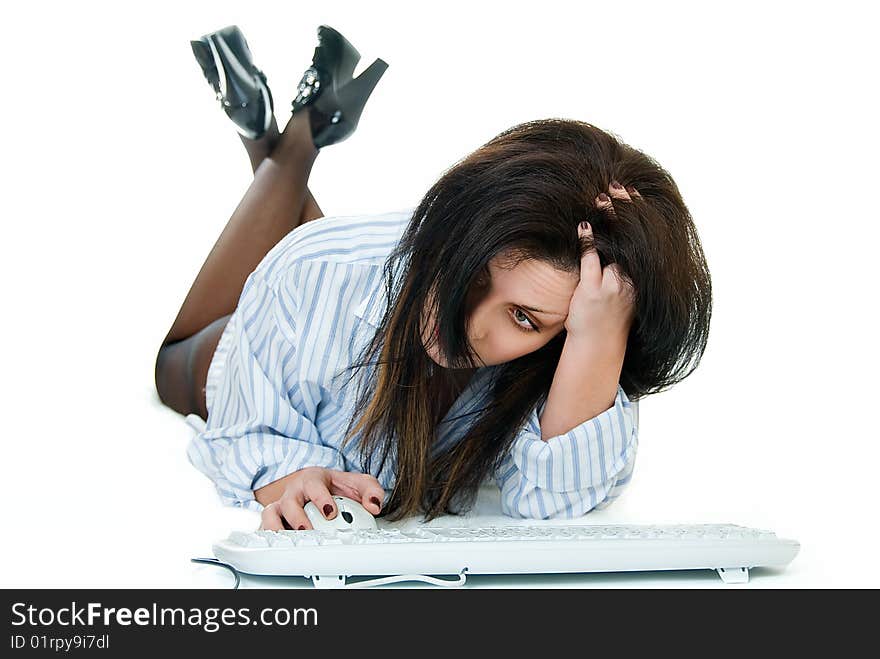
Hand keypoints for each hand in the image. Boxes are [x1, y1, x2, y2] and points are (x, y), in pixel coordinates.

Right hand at [258, 466, 385, 530]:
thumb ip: (371, 491)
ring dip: (278, 528)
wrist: (318, 487)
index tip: (331, 511)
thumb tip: (374, 506)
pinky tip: (280, 546)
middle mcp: (295, 491)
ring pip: (270, 513)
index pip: (313, 485)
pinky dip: (269, 535)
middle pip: (289, 501)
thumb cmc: (336, 486)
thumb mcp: (358, 483)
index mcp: (313, 479)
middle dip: (298, 517)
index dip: (320, 498)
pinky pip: (265, 526)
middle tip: (309, 530)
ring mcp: (282, 505)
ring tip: (292, 540)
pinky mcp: (275, 519)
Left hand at [564, 181, 637, 339]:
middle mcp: (631, 279)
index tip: (631, 191)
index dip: (638, 212)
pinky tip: (583, 226)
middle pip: (631, 236)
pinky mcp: (593, 292)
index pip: (643, 236)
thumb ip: (623, 262)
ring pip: (614, 246)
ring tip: (600, 199)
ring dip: (608, 221)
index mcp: (640, 276)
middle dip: (625, 209)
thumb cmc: (609, 312)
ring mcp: (612, 286)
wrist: (598, 343)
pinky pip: (591, 262)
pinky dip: (588, 243)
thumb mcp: (624, 287)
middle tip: (615, 187)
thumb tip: (617, 230)